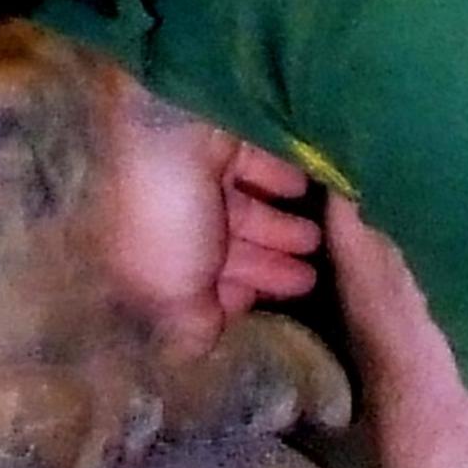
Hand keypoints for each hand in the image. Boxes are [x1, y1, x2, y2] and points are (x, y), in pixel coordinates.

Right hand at [101, 84, 322, 353]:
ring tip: (314, 239)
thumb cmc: (168, 214)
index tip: (258, 306)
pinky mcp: (225, 136)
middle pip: (225, 247)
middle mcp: (174, 215)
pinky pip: (259, 165)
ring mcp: (198, 174)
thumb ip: (189, 323)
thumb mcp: (171, 287)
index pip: (192, 284)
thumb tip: (198, 348)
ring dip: (279, 228)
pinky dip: (281, 181)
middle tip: (308, 279)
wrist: (171, 119)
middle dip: (264, 266)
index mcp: (153, 255)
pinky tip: (304, 191)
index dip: (225, 298)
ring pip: (246, 209)